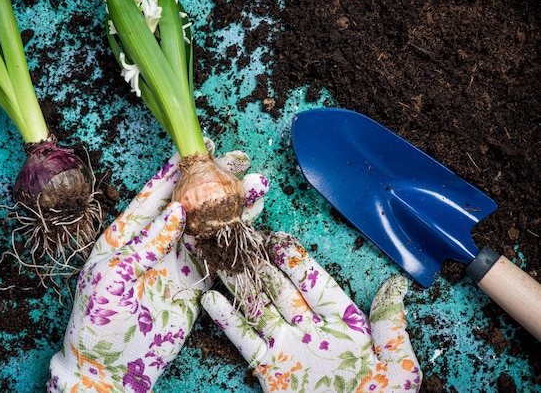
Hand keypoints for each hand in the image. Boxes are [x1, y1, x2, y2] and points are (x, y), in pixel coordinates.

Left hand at [47, 142, 268, 392]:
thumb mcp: (113, 279)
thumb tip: (176, 213)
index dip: (177, 169)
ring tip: (258, 188)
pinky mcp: (193, 283)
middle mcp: (155, 241)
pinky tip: (252, 222)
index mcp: (127, 234)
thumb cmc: (99, 323)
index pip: (155, 193)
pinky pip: (216, 255)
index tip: (199, 147)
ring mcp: (176, 261)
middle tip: (241, 162)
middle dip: (214, 181)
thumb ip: (145, 245)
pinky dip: (235, 239)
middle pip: (189, 203)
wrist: (110, 369)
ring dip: (232, 206)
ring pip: (208, 226)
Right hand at [201, 232, 421, 392]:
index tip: (279, 239)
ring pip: (260, 309)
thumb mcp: (397, 365)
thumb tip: (396, 285)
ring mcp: (289, 348)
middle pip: (282, 290)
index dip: (297, 261)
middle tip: (243, 243)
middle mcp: (311, 329)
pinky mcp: (270, 371)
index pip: (315, 283)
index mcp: (343, 323)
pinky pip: (246, 342)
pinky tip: (212, 301)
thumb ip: (390, 326)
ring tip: (223, 264)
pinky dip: (229, 322)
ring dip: (242, 286)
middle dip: (263, 266)